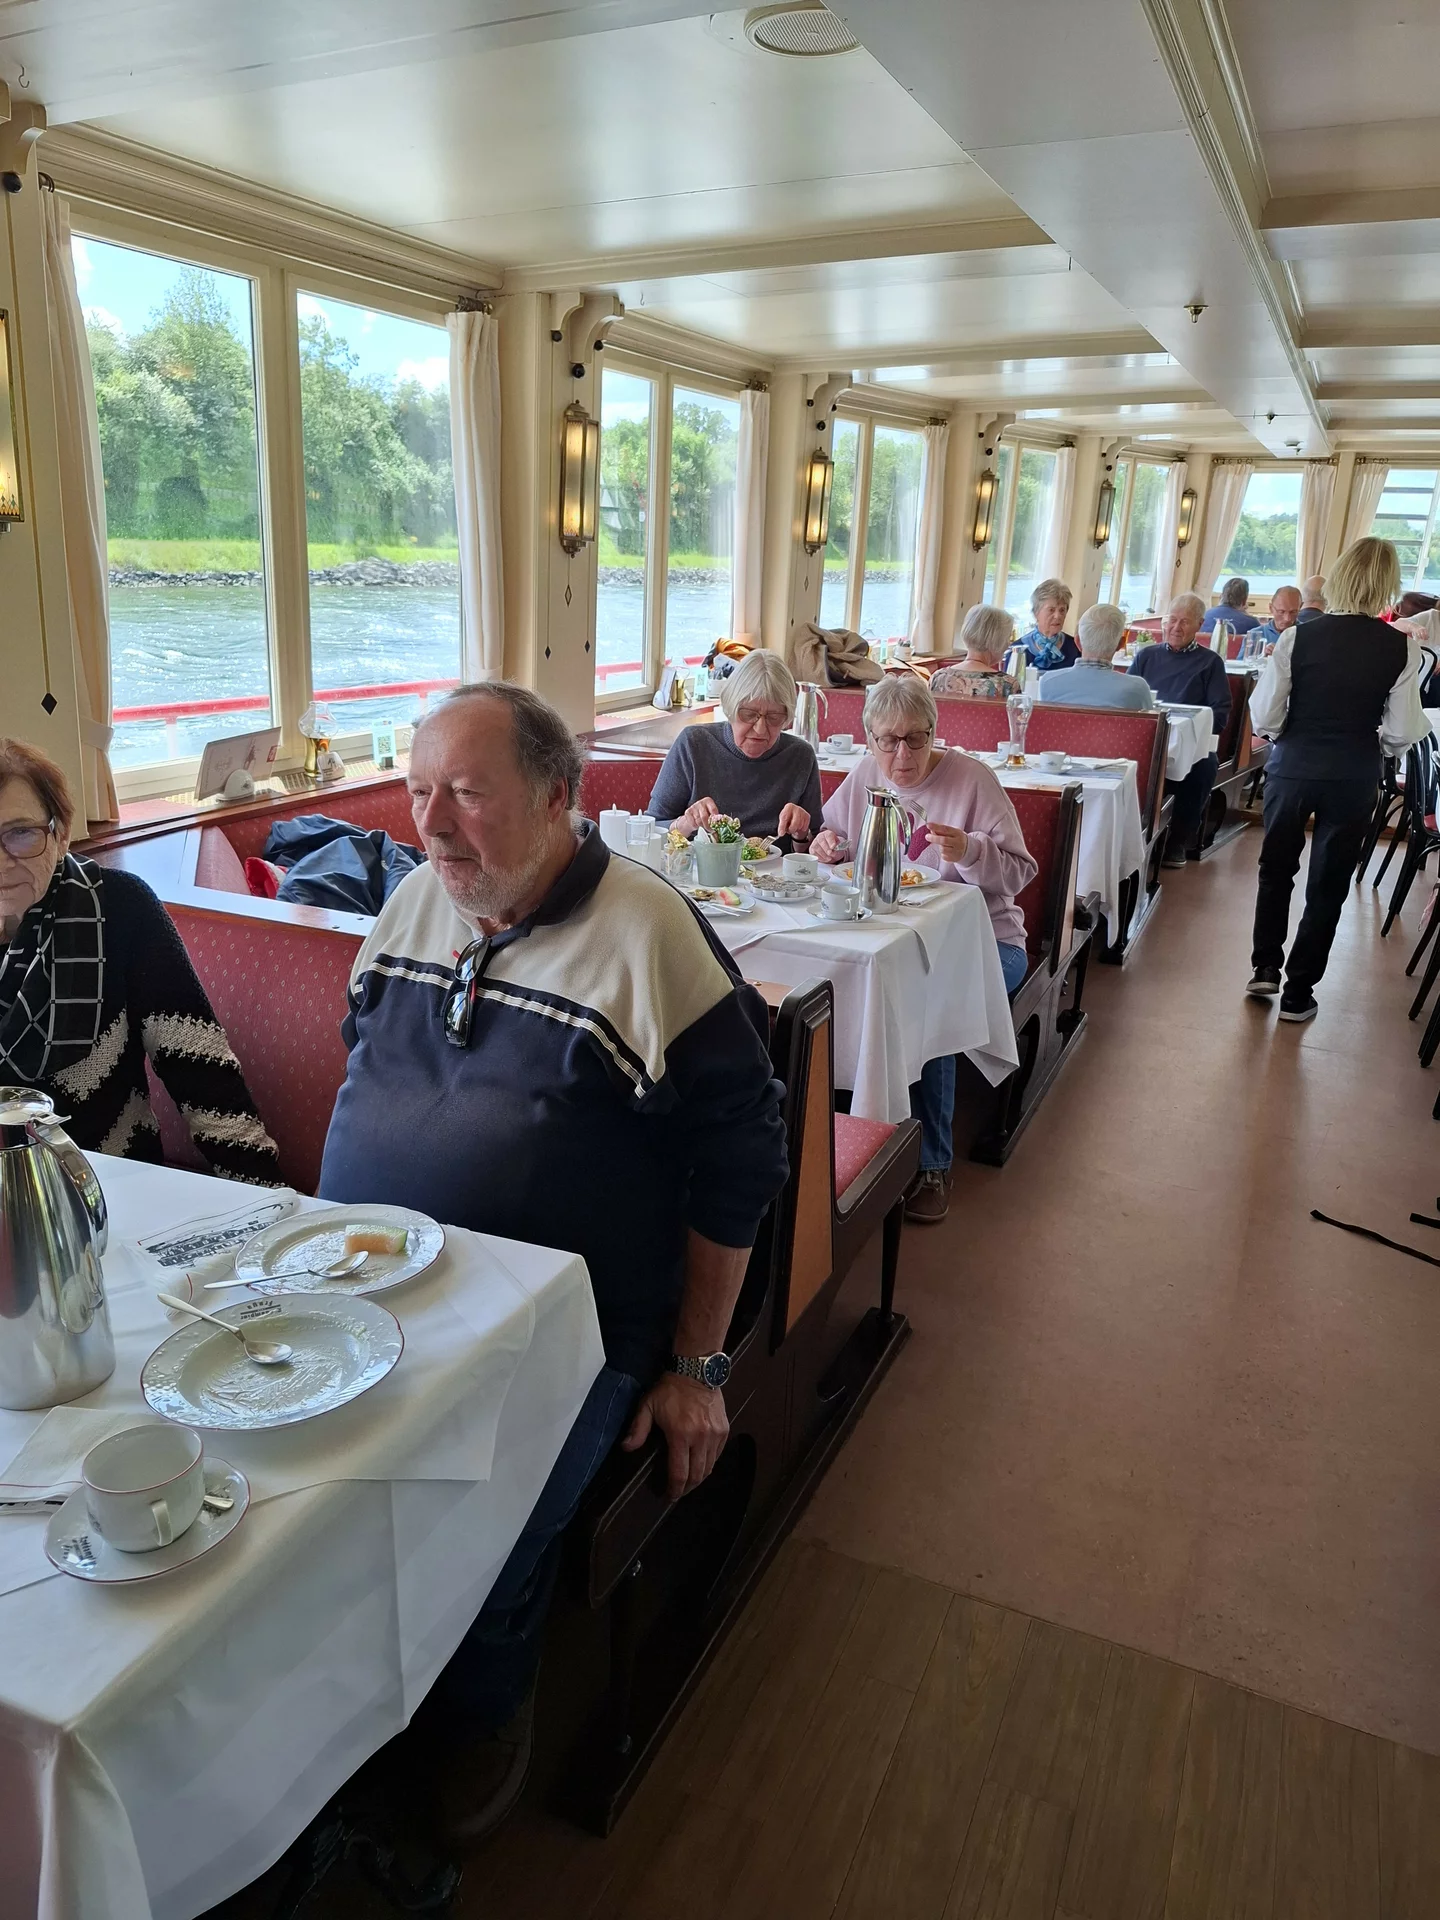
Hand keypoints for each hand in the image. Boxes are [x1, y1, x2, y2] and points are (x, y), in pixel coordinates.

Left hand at [621, 1373, 729, 1500]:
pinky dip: (709, 1463)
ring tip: (688, 1481)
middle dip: (687, 1488)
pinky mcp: (724, 1430)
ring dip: (699, 1478)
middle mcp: (701, 1438)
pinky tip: (700, 1463)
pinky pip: (718, 1455)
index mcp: (680, 1435)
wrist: (695, 1370)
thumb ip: (638, 1429)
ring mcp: (715, 1435)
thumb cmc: (669, 1389)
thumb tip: (626, 1448)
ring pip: (709, 1467)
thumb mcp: (648, 1406)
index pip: (680, 1473)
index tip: (669, 1496)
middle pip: (697, 1475)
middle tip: (678, 1492)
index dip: (674, 1490)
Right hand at [678, 796, 720, 834]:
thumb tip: (719, 829)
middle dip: (708, 826)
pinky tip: (697, 824)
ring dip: (702, 826)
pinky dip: (696, 826)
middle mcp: (700, 802)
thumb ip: (715, 819)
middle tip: (711, 830)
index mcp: (708, 801)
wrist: (693, 814)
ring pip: (699, 821)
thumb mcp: (711, 814)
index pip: (713, 810)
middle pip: (705, 817)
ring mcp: (693, 807)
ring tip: (704, 826)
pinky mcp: (687, 812)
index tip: (716, 825)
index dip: (715, 819)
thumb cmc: (705, 814)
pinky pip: (693, 823)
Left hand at [777, 803, 810, 839]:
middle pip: (795, 823)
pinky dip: (801, 829)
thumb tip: (781, 833)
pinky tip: (798, 826)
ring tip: (793, 826)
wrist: (795, 813)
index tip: (781, 833)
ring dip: (796, 829)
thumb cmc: (788, 816)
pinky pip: (804, 827)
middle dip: (791, 829)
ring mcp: (803, 812)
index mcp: (789, 807)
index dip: (782, 827)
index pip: (785, 818)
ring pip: (800, 826)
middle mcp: (797, 808)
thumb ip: (781, 827)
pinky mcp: (807, 816)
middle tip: (789, 830)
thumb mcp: (782, 820)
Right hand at [810, 828, 845, 863]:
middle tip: (830, 853)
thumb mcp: (838, 845)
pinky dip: (820, 857)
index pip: (828, 835)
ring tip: (829, 858)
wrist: (829, 849)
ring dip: (823, 855)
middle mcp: (820, 836)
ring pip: (817, 848)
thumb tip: (835, 849)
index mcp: (828, 834)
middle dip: (826, 849)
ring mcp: (815, 842)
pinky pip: (814, 853)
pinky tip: (825, 859)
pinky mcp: (811, 848)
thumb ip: (837, 846)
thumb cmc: (833, 846)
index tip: (833, 846)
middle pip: (821, 841)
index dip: (831, 841)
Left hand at [925, 821, 969, 863]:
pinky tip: (947, 851)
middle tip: (927, 836)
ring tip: (943, 845)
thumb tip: (931, 829)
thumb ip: (942, 830)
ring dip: (939, 846)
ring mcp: (956, 851)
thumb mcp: (952, 832)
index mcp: (957, 833)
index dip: (936, 827)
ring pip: (942, 849)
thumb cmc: (956, 839)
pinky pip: (943, 855)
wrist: (967, 850)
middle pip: (944, 840)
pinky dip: (942, 853)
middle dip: (934, 838)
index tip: (928, 825)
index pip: (945, 829)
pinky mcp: (953, 858)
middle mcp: (958, 842)